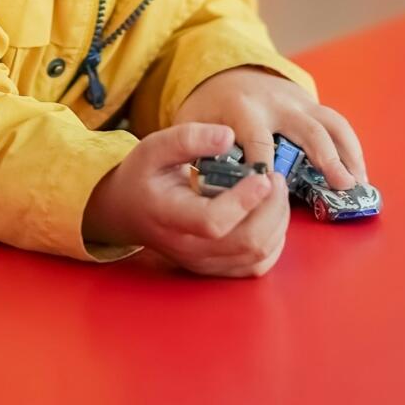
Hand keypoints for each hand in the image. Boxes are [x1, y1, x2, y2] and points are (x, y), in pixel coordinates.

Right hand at [84, 123, 290, 276]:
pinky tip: (269, 213)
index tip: (262, 176)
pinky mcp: (216, 268)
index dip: (244, 201)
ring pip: (258, 256)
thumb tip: (228, 136)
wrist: (128, 211)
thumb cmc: (144, 176)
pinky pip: (258, 265)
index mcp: (169, 215)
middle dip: (272, 208)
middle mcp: (188, 247)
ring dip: (277, 221)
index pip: (212, 221)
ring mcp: (204, 262)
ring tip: (273, 191)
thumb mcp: (155, 146)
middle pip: (246, 242)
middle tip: (273, 177)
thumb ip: (189, 138)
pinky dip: (274, 239)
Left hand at [188, 67, 366, 191]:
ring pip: (331, 124)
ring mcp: (299, 101)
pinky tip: (359, 174)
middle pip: (308, 129)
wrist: (226, 70)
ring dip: (349, 154)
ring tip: (358, 185)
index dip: (268, 168)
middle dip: (327, 158)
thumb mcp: (192, 123)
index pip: (259, 140)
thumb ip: (198, 153)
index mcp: (244, 108)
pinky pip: (338, 124)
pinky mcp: (311, 104)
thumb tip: (205, 192)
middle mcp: (277, 102)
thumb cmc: (208, 107)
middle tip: (342, 186)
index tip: (276, 194)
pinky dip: (352, 148)